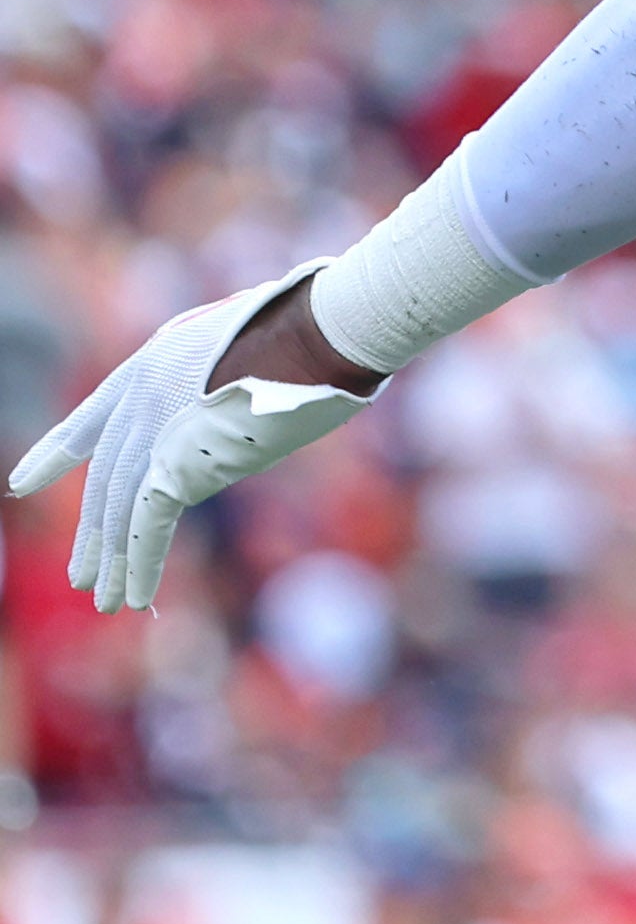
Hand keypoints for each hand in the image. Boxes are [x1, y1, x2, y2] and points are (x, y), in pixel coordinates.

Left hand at [10, 265, 372, 610]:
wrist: (317, 331)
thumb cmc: (307, 323)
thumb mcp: (248, 338)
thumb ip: (227, 370)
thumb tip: (250, 398)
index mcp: (149, 363)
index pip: (90, 419)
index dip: (55, 453)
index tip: (24, 482)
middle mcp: (139, 399)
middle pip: (104, 478)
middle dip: (92, 531)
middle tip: (83, 574)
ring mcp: (154, 431)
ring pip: (117, 508)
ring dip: (112, 560)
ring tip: (105, 599)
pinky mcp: (177, 463)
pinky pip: (148, 524)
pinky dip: (140, 563)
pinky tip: (133, 597)